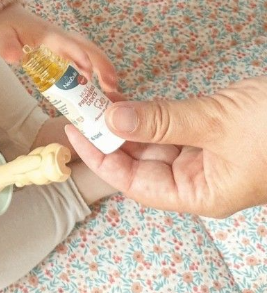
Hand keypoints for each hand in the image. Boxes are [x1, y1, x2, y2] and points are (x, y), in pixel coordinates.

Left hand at [0, 4, 117, 91]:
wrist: (8, 19)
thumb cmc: (6, 28)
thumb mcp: (1, 37)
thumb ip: (7, 47)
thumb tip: (14, 58)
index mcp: (48, 35)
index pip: (67, 43)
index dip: (78, 55)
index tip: (89, 71)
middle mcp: (61, 38)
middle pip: (87, 47)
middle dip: (101, 64)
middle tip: (112, 86)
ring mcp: (65, 44)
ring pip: (89, 53)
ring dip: (102, 69)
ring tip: (111, 90)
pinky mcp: (65, 51)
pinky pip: (83, 60)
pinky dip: (94, 72)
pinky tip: (98, 89)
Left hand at [66, 76, 266, 217]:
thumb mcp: (216, 123)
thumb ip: (162, 121)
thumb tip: (113, 119)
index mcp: (200, 192)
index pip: (135, 184)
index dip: (102, 160)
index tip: (76, 134)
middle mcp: (198, 178)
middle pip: (139, 162)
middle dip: (110, 136)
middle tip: (82, 109)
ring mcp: (203, 154)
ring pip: (151, 142)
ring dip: (126, 122)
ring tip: (97, 101)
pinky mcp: (208, 131)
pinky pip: (167, 126)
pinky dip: (147, 114)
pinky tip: (126, 100)